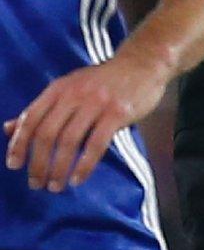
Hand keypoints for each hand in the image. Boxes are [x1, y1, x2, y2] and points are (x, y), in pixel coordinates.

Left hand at [5, 52, 171, 190]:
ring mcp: (97, 103)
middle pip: (47, 133)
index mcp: (58, 89)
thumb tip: (8, 129)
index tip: (14, 165)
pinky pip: (96, 144)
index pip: (31, 118)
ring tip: (56, 186)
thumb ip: (42, 109)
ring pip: (70, 141)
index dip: (19, 144)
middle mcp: (74, 95)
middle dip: (39, 163)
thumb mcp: (68, 88)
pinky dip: (85, 165)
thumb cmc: (103, 80)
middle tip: (36, 183)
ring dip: (59, 168)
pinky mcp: (118, 113)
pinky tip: (78, 179)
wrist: (143, 63)